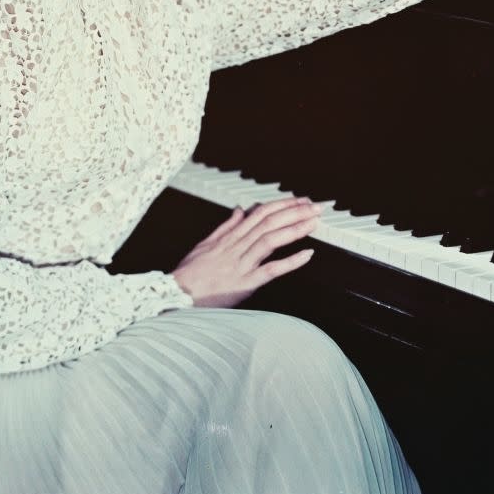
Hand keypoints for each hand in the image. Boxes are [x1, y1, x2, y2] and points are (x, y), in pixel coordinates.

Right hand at [172, 196, 321, 307]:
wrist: (177, 293)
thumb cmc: (190, 272)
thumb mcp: (205, 243)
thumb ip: (225, 226)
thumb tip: (240, 209)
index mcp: (230, 236)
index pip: (260, 213)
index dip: (282, 204)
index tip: (299, 200)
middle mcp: (237, 246)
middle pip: (269, 222)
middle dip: (294, 212)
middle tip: (315, 207)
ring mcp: (241, 264)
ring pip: (270, 240)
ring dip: (294, 229)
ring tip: (313, 223)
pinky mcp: (244, 284)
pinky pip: (270, 270)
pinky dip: (290, 262)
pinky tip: (306, 255)